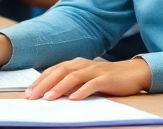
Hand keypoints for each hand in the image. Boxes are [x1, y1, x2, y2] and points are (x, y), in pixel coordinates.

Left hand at [26, 57, 151, 99]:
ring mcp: (96, 71)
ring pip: (74, 76)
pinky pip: (92, 84)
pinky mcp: (107, 79)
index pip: (54, 70)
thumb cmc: (107, 78)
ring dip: (60, 87)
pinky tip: (74, 98)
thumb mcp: (86, 79)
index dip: (40, 80)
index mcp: (77, 64)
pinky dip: (82, 91)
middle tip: (32, 96)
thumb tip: (52, 94)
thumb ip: (71, 84)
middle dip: (45, 84)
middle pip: (61, 72)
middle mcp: (84, 65)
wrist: (134, 73)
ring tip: (49, 97)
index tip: (28, 92)